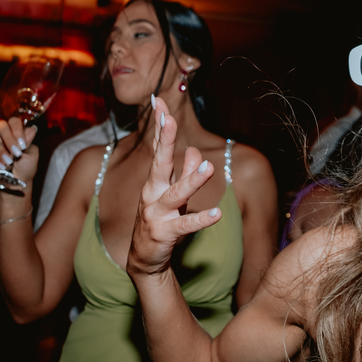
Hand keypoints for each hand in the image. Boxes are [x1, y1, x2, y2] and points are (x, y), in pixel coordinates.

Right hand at [0, 117, 38, 189]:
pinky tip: (1, 167)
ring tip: (9, 162)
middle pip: (1, 126)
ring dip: (0, 150)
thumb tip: (32, 128)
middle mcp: (3, 135)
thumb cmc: (26, 167)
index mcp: (16, 133)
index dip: (17, 130)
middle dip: (9, 139)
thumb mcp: (32, 155)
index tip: (23, 145)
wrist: (17, 183)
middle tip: (17, 153)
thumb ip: (29, 142)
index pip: (14, 121)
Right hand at [126, 96, 222, 277]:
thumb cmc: (160, 221)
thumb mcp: (173, 194)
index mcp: (155, 181)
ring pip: (176, 194)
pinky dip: (201, 220)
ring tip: (208, 167)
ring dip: (192, 180)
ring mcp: (157, 213)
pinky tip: (216, 214)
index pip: (158, 149)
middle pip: (159, 163)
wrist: (145, 259)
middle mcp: (152, 193)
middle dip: (164, 141)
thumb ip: (182, 172)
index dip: (159, 127)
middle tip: (169, 120)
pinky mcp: (165, 233)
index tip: (158, 102)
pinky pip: (186, 226)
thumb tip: (192, 150)